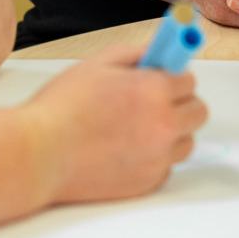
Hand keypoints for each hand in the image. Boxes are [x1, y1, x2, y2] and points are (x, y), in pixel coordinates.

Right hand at [21, 44, 207, 204]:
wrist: (40, 154)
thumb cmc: (62, 108)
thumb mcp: (97, 64)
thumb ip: (135, 54)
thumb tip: (159, 53)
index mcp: (154, 91)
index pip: (189, 79)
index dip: (172, 76)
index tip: (164, 77)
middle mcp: (164, 125)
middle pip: (198, 111)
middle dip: (180, 102)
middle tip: (154, 101)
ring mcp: (158, 158)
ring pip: (186, 141)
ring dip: (171, 132)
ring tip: (135, 127)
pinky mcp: (148, 183)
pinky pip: (166, 166)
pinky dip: (153, 158)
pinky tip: (124, 150)